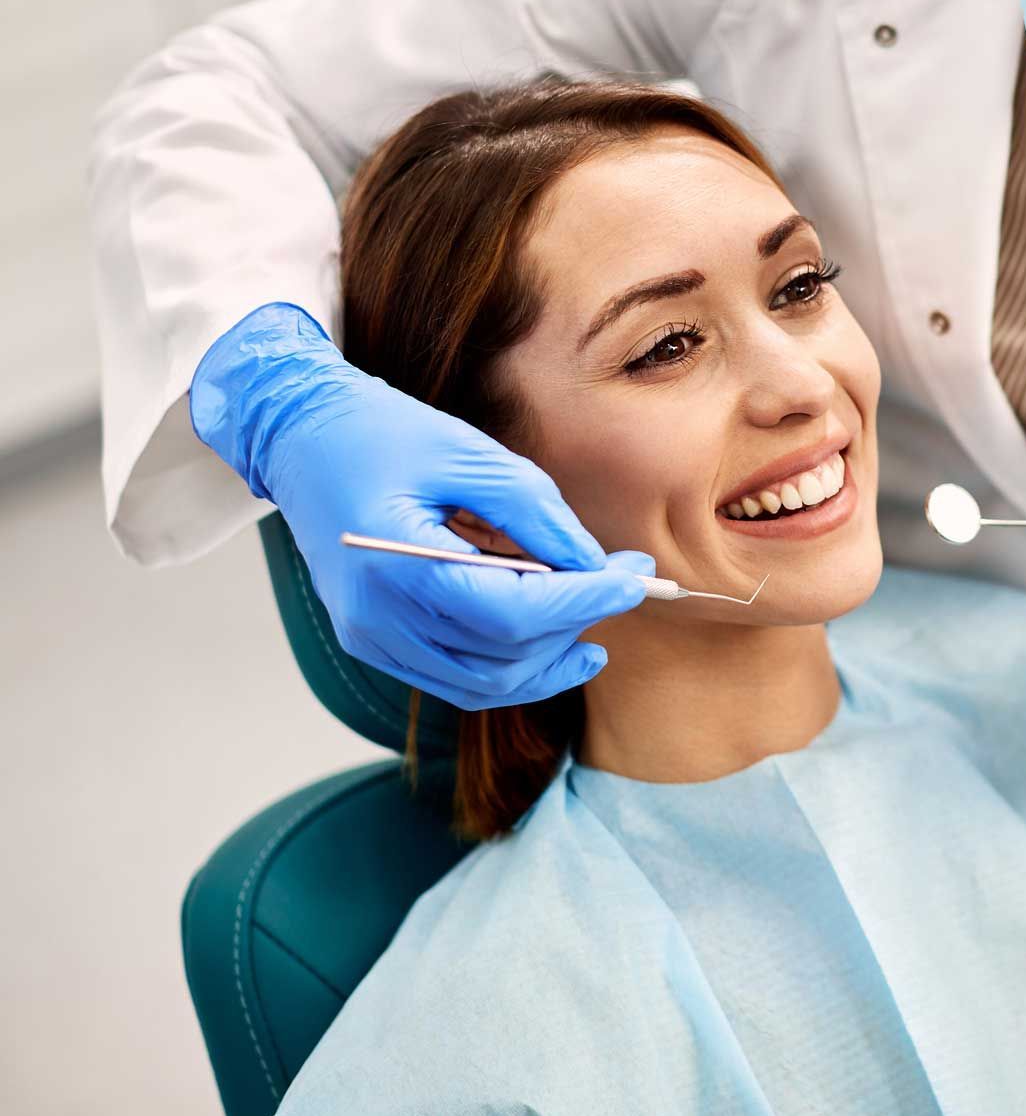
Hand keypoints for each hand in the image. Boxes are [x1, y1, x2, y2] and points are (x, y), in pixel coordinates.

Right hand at [190, 303, 649, 709]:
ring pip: (483, 683)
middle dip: (575, 625)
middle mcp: (378, 618)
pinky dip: (510, 667)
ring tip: (595, 617)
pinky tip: (551, 640)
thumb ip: (535, 512)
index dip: (583, 601)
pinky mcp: (374, 642)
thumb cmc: (378, 432)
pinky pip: (455, 678)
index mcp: (396, 563)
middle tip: (624, 582)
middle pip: (503, 656)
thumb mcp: (467, 451)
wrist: (299, 438)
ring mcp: (372, 638)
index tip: (635, 578)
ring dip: (548, 658)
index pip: (512, 612)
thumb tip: (594, 564)